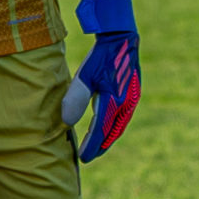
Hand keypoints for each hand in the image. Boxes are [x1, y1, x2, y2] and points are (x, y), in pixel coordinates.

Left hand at [70, 0, 140, 160]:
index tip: (81, 158)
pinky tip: (105, 128)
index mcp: (115, 102)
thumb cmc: (100, 57)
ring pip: (118, 126)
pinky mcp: (132, 95)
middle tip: (87, 157)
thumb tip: (66, 122)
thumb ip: (75, 99)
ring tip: (96, 147)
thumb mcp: (84, 76)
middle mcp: (126, 104)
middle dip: (100, 146)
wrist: (122, 40)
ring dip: (107, 138)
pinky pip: (122, 118)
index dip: (91, 146)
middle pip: (112, 132)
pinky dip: (113, 127)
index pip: (100, 131)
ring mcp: (131, 100)